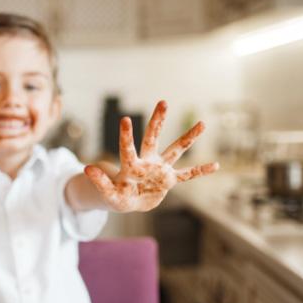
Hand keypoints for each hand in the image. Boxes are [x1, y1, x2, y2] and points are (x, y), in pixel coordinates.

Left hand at [84, 101, 217, 211]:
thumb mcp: (107, 193)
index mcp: (131, 166)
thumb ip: (100, 181)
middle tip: (163, 102)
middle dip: (157, 121)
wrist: (128, 201)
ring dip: (188, 138)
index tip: (125, 119)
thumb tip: (86, 167)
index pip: (128, 148)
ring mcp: (160, 169)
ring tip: (202, 123)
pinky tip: (216, 165)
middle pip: (153, 138)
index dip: (126, 136)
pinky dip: (200, 171)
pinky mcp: (168, 180)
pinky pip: (187, 175)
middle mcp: (147, 162)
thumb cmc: (116, 196)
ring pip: (175, 150)